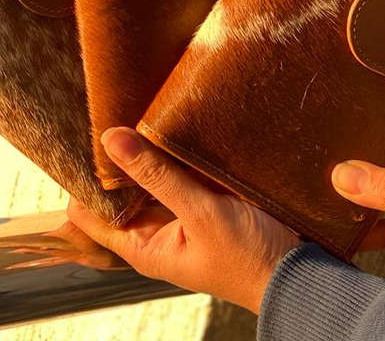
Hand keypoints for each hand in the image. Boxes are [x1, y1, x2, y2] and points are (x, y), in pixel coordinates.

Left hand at [67, 127, 299, 312]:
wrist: (299, 271)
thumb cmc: (249, 258)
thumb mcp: (202, 214)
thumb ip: (157, 176)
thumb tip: (112, 140)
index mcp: (143, 246)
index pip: (89, 215)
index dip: (84, 182)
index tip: (85, 144)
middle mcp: (156, 231)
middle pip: (119, 191)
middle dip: (116, 160)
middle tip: (112, 115)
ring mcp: (180, 215)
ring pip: (149, 177)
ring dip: (145, 153)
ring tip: (136, 113)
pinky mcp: (203, 201)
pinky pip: (178, 172)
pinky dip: (172, 154)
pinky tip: (170, 127)